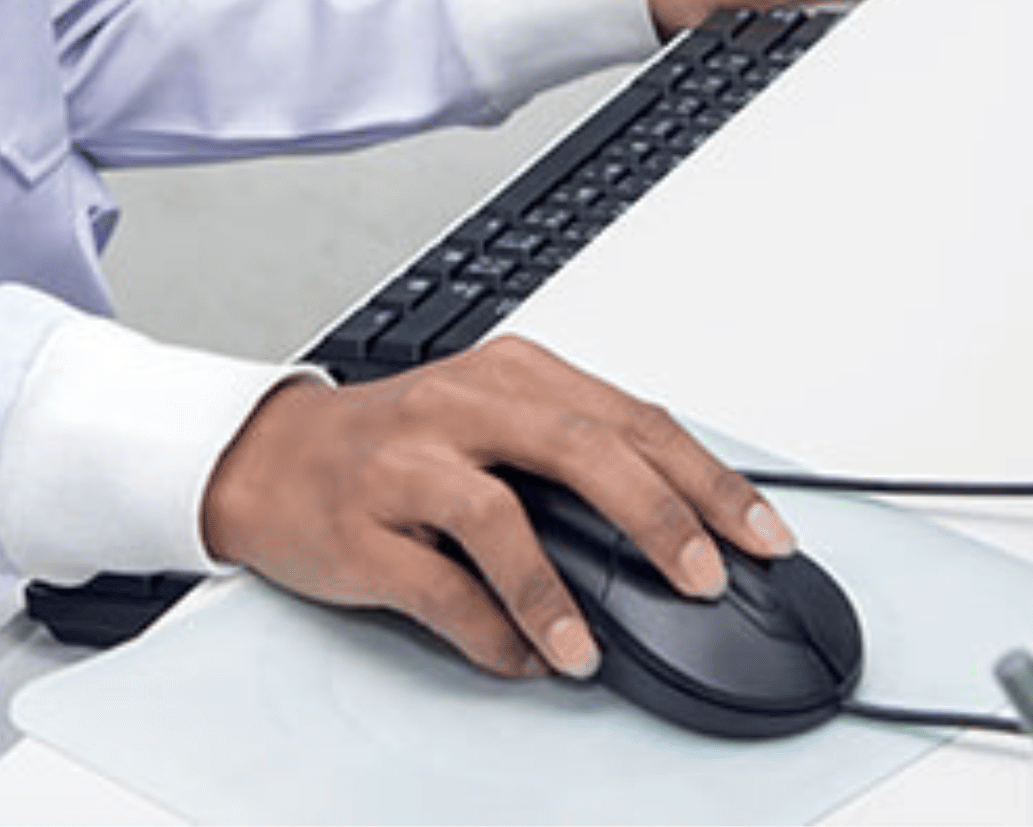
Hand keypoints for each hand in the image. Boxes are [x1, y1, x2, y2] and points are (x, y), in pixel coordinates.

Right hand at [197, 337, 796, 679]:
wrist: (269, 457)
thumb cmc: (397, 444)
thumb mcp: (494, 421)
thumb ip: (576, 458)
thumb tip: (684, 527)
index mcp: (514, 373)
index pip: (632, 419)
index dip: (707, 480)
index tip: (764, 534)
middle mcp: (464, 405)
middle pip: (583, 449)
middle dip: (659, 517)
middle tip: (705, 578)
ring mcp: (408, 463)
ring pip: (502, 515)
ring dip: (558, 591)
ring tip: (592, 648)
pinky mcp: (361, 526)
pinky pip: (437, 586)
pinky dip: (488, 629)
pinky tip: (522, 658)